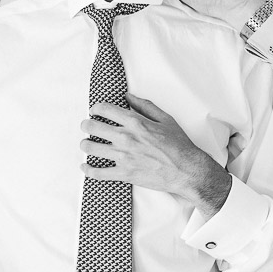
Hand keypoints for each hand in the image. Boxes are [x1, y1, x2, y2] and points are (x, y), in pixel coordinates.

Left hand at [81, 93, 231, 214]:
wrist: (186, 170)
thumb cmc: (179, 146)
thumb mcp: (166, 119)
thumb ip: (145, 106)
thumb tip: (129, 97)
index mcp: (136, 122)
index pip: (104, 109)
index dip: (96, 109)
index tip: (95, 111)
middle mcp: (126, 138)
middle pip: (92, 127)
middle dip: (87, 125)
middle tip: (87, 126)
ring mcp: (123, 157)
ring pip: (90, 148)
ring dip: (86, 145)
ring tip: (87, 144)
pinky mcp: (124, 173)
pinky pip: (98, 172)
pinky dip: (88, 169)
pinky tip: (85, 166)